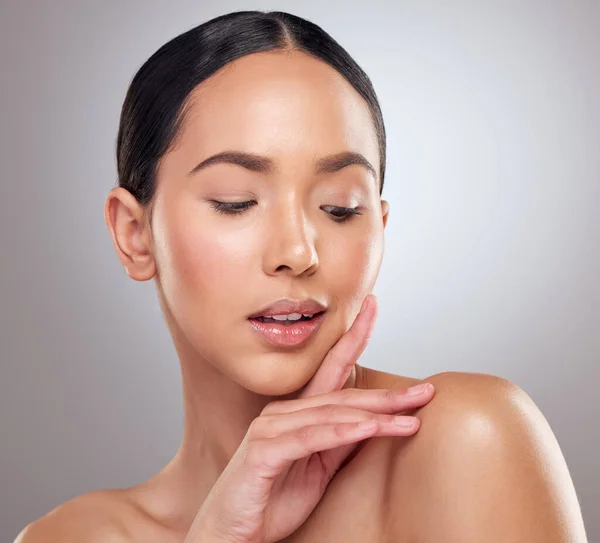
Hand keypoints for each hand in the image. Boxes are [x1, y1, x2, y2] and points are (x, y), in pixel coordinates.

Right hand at [184, 294, 434, 542]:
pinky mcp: (264, 451)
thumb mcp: (317, 469)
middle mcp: (282, 412)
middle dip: (387, 395)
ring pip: (332, 413)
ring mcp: (271, 428)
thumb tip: (375, 420)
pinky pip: (312, 438)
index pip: (332, 371)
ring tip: (412, 416)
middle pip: (342, 395)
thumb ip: (340, 442)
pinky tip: (373, 428)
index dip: (354, 338)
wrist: (230, 534)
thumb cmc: (269, 501)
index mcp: (295, 413)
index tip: (373, 308)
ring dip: (376, 415)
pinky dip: (345, 432)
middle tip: (425, 390)